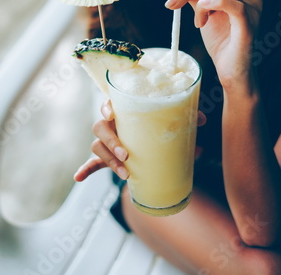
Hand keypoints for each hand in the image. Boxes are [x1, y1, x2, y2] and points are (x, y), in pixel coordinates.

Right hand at [74, 99, 206, 181]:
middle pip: (99, 127)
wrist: (154, 143)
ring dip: (107, 159)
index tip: (112, 112)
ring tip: (124, 173)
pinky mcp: (106, 158)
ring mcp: (107, 142)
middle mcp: (112, 124)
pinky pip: (92, 163)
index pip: (109, 103)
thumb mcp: (171, 121)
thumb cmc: (158, 126)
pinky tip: (78, 177)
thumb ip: (185, 118)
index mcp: (124, 110)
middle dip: (111, 141)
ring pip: (97, 146)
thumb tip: (201, 119)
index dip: (107, 106)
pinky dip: (85, 169)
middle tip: (127, 154)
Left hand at [166, 0, 262, 88]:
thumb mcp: (203, 12)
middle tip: (172, 3)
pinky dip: (214, 4)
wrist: (230, 69)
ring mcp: (253, 7)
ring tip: (199, 22)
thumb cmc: (220, 41)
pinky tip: (202, 14)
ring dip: (200, 5)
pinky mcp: (250, 22)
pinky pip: (232, 4)